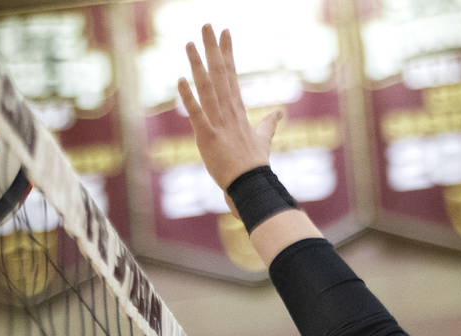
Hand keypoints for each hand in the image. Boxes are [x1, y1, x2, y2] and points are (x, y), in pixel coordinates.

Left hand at [177, 24, 281, 193]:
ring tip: (190, 43)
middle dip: (212, 49)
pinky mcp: (208, 137)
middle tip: (207, 25)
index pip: (231, 75)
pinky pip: (197, 113)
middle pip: (220, 74)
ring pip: (207, 88)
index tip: (225, 32)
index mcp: (238, 110)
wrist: (252, 186)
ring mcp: (218, 123)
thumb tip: (280, 112)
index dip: (227, 52)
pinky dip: (188, 97)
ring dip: (198, 65)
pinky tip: (180, 80)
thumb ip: (270, 123)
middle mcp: (229, 112)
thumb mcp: (264, 139)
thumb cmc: (255, 165)